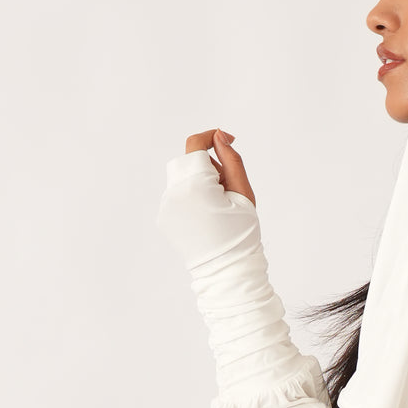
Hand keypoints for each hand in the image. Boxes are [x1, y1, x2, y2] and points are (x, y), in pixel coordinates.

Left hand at [158, 128, 259, 268]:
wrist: (226, 271)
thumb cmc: (241, 233)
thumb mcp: (244, 193)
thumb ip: (231, 159)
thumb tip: (218, 136)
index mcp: (195, 185)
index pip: (196, 145)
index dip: (212, 137)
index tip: (229, 140)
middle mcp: (174, 192)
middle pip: (190, 162)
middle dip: (210, 166)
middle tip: (228, 188)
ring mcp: (166, 206)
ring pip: (183, 178)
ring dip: (200, 183)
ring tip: (218, 207)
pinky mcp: (164, 217)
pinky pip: (178, 195)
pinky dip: (192, 198)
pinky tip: (207, 218)